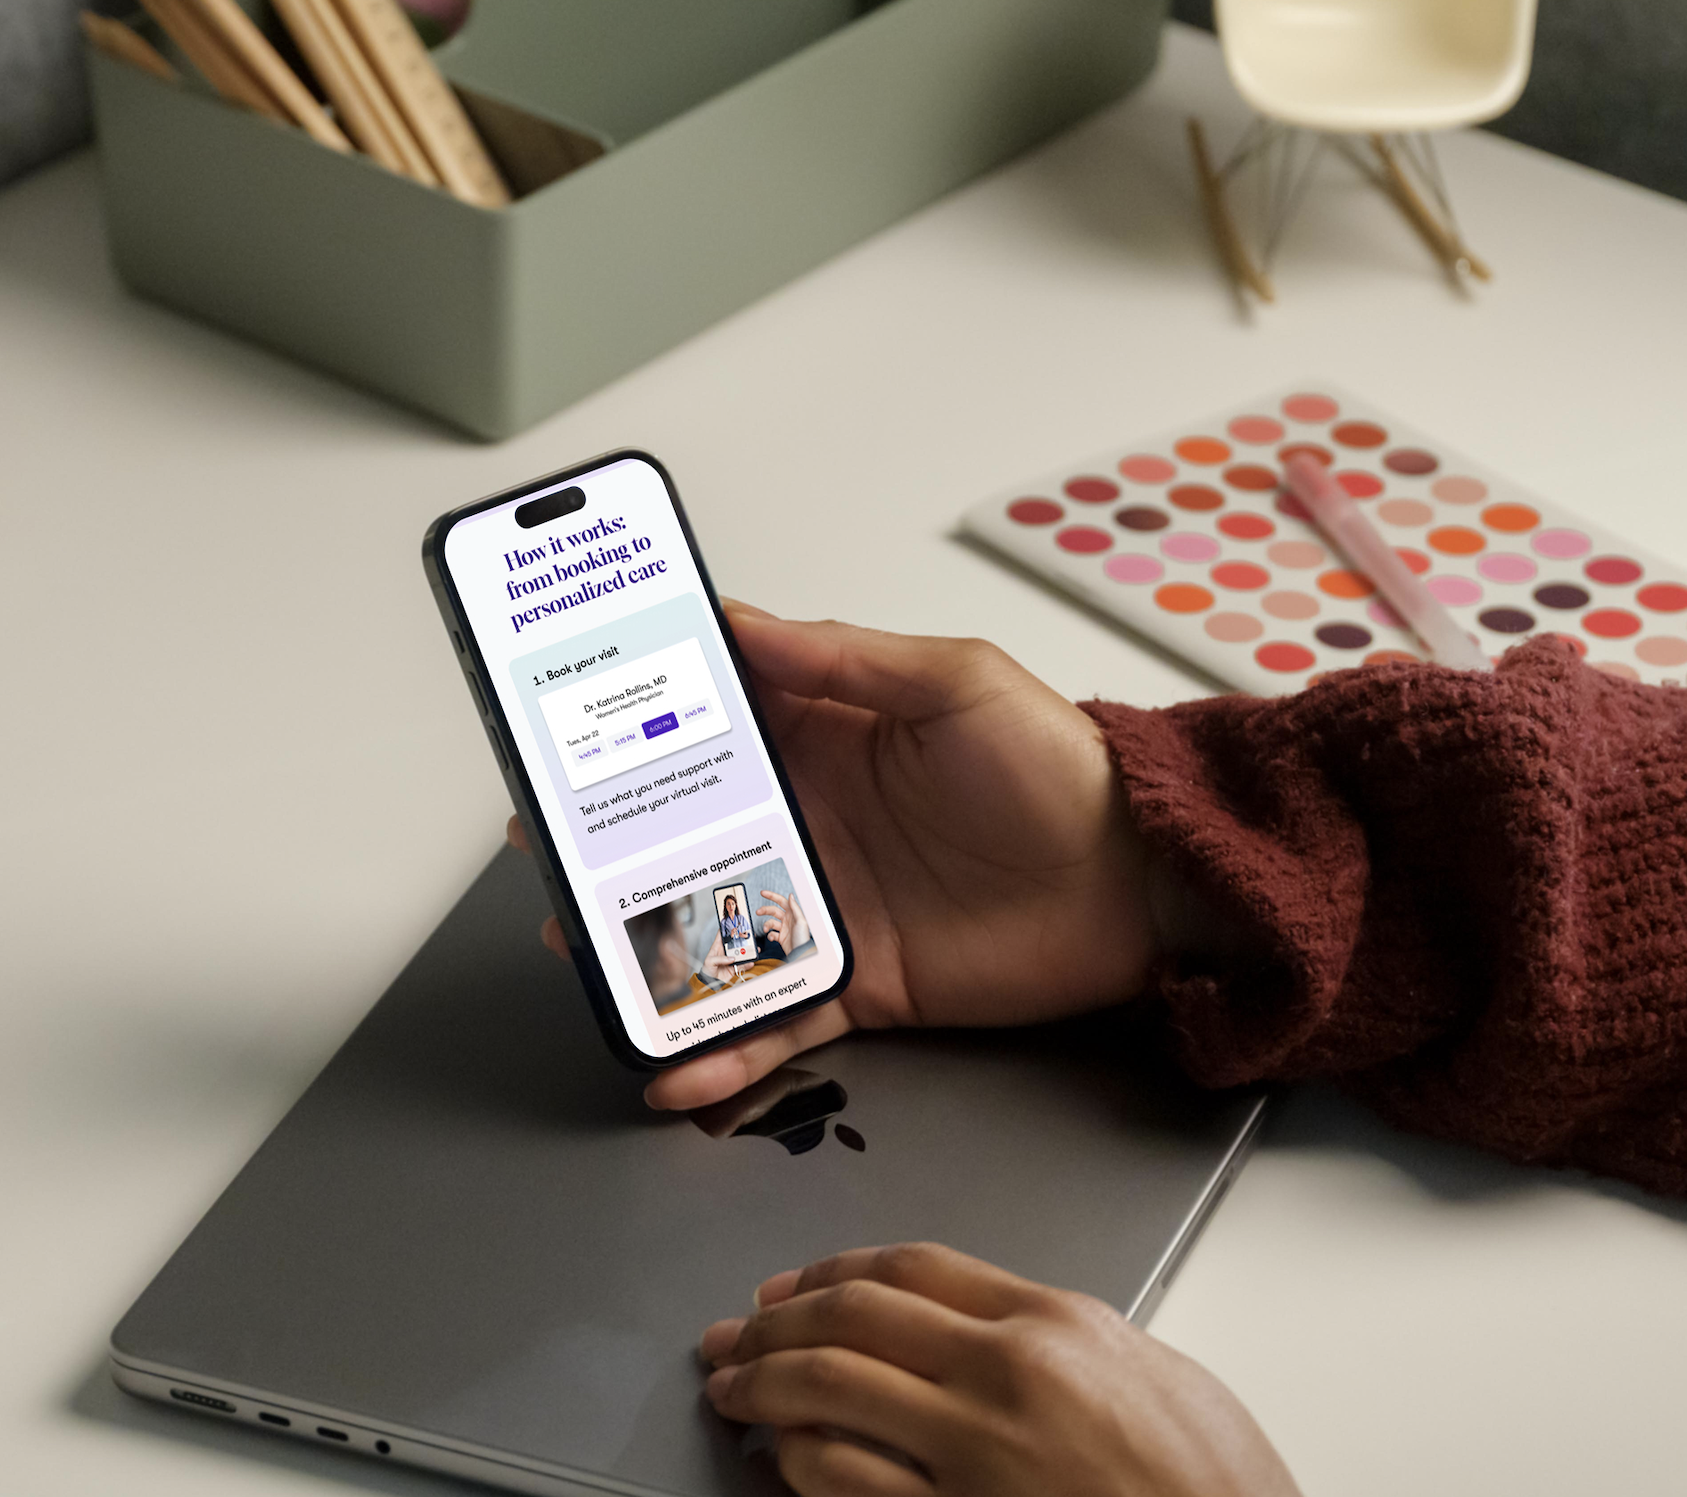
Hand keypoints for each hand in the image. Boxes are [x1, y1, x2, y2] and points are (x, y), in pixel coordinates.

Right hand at [514, 604, 1157, 1108]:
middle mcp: (808, 823)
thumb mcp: (952, 681)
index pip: (705, 728)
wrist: (1141, 883)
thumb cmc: (1056, 767)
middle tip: (545, 849)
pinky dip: (722, 1050)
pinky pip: (774, 1021)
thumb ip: (843, 656)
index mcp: (821, 737)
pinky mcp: (857, 984)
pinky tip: (672, 1067)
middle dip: (611, 847)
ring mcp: (826, 909)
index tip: (564, 729)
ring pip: (708, 933)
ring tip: (583, 956)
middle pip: (684, 838)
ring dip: (643, 949)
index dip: (633, 727)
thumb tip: (738, 620)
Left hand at [701, 1244, 1299, 1496]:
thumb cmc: (1220, 1494)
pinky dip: (796, 1466)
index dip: (830, 1271)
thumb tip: (984, 1327)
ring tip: (730, 1391)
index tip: (791, 1285)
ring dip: (761, 1389)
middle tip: (731, 1335)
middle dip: (771, 1323)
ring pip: (829, 1395)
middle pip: (851, 1319)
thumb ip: (1064, 1339)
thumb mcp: (1161, 1379)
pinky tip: (778, 1463)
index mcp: (1057, 1324)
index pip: (909, 1268)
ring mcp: (975, 1459)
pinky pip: (843, 1486)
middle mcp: (1005, 1378)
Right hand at [758, 889, 808, 954]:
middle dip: (764, 910)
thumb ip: (795, 908)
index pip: (781, 901)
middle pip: (773, 911)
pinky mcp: (781, 937)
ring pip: (771, 922)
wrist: (800, 953)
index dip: (772, 896)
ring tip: (766, 929)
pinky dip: (770, 935)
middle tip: (758, 912)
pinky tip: (772, 938)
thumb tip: (790, 896)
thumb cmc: (802, 938)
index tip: (763, 893)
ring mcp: (784, 928)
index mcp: (793, 914)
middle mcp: (788, 920)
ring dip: (766, 925)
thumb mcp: (801, 921)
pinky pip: (772, 933)